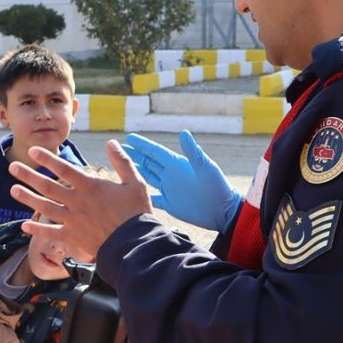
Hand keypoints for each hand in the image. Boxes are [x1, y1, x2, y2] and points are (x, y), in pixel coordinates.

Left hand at [8, 140, 151, 258]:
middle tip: (13, 167)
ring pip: (45, 207)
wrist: (134, 244)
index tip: (32, 150)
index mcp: (90, 186)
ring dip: (28, 198)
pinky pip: (51, 233)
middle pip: (47, 187)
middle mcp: (77, 202)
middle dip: (29, 176)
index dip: (47, 159)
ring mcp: (73, 220)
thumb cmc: (137, 212)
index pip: (64, 169)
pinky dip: (37, 230)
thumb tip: (112, 143)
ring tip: (13, 190)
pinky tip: (24, 225)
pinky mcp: (73, 237)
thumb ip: (122, 161)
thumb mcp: (135, 182)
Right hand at [119, 130, 240, 231]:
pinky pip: (152, 197)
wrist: (223, 211)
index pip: (155, 152)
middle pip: (148, 162)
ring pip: (148, 177)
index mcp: (178, 164)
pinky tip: (131, 192)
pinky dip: (142, 194)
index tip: (128, 138)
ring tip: (122, 165)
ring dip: (136, 171)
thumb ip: (193, 151)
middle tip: (119, 149)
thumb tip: (183, 132)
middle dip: (134, 155)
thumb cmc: (217, 187)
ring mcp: (169, 189)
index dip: (142, 145)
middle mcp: (171, 174)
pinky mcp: (170, 203)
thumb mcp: (205, 167)